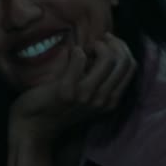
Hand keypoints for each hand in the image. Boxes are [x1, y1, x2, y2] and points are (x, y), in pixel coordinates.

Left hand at [8, 34, 136, 149]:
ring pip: (107, 60)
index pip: (131, 66)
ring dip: (97, 46)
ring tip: (86, 48)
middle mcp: (102, 100)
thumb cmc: (60, 107)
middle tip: (98, 40)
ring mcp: (85, 97)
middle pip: (123, 61)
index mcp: (111, 101)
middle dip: (113, 43)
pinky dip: (77, 52)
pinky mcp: (66, 91)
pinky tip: (72, 54)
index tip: (109, 41)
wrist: (35, 125)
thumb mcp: (89, 98)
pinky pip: (80, 59)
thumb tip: (109, 50)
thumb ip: (102, 81)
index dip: (122, 48)